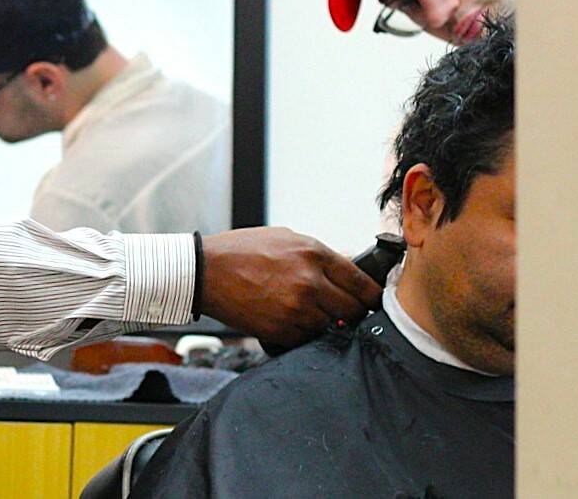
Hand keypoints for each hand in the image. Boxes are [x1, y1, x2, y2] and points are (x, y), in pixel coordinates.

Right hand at [201, 227, 381, 349]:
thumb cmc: (241, 251)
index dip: (372, 296)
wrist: (205, 272)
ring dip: (327, 324)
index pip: (363, 283)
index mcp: (314, 254)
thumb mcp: (285, 238)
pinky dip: (305, 334)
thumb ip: (317, 256)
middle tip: (344, 311)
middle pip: (354, 310)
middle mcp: (310, 282)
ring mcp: (297, 309)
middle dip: (352, 312)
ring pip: (333, 327)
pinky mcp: (282, 330)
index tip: (372, 302)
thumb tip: (343, 272)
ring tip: (311, 315)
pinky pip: (309, 338)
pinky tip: (292, 321)